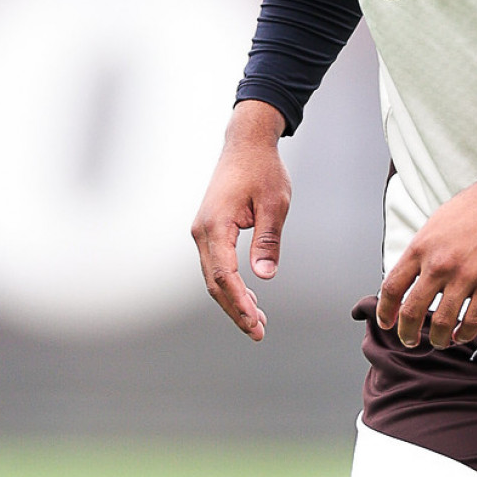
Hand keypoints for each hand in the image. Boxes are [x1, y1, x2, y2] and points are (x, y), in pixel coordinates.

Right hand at [191, 102, 290, 341]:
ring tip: (257, 323)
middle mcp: (202, 231)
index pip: (223, 275)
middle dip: (235, 310)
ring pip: (213, 277)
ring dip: (233, 301)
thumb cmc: (262, 170)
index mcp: (215, 226)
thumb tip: (264, 276)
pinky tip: (248, 298)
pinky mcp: (209, 231)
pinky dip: (230, 285)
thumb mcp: (273, 205)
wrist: (245, 144)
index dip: (239, 302)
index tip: (255, 321)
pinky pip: (216, 265)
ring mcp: (203, 232)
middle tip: (258, 332)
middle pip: (214, 283)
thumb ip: (267, 241)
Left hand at [376, 157, 476, 349]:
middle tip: (409, 341)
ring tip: (439, 341)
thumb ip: (423, 250)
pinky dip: (464, 334)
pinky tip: (461, 336)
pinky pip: (472, 320)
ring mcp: (465, 275)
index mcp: (421, 246)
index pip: (392, 286)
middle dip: (407, 333)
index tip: (387, 322)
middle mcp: (439, 263)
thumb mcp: (437, 223)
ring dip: (437, 338)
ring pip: (441, 321)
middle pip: (411, 310)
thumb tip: (412, 274)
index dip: (385, 310)